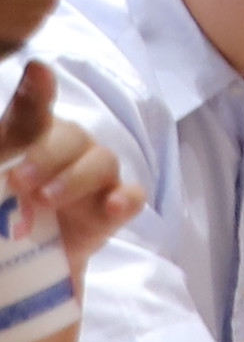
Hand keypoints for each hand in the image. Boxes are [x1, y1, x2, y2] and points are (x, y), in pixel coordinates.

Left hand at [3, 62, 139, 271]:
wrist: (14, 271)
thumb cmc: (0, 215)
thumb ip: (2, 146)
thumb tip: (21, 90)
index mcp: (28, 142)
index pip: (33, 110)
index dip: (38, 89)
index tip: (37, 70)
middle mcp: (65, 154)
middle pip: (72, 135)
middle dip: (47, 155)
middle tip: (19, 182)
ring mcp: (93, 181)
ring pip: (102, 160)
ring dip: (76, 178)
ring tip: (47, 202)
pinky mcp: (110, 213)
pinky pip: (131, 196)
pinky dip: (125, 198)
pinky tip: (111, 206)